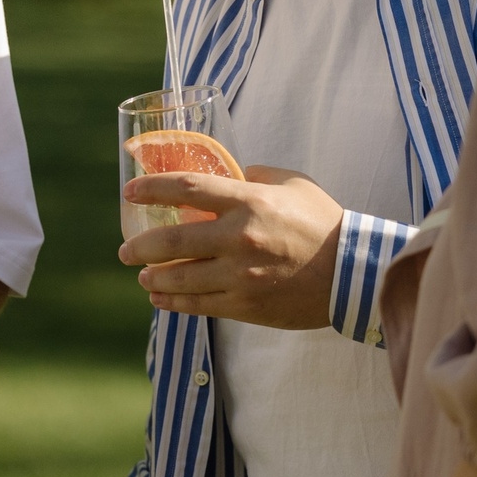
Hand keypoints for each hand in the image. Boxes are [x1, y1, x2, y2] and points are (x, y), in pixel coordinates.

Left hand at [119, 166, 342, 329]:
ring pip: (180, 278)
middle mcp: (239, 238)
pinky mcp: (246, 305)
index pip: (187, 188)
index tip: (129, 192)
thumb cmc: (322, 222)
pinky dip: (173, 301)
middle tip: (125, 250)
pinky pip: (198, 305)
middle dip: (139, 247)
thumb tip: (226, 172)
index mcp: (249, 201)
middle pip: (171, 242)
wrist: (351, 273)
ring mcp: (240, 275)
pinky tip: (159, 297)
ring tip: (142, 275)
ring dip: (153, 277)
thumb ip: (254, 175)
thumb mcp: (291, 184)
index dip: (152, 189)